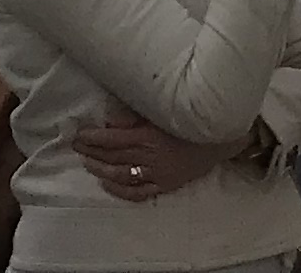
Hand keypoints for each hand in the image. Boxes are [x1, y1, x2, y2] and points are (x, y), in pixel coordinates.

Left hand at [73, 114, 221, 203]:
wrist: (223, 135)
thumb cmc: (194, 115)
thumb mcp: (165, 107)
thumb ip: (137, 112)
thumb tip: (111, 117)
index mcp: (149, 135)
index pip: (112, 139)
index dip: (93, 138)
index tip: (79, 135)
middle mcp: (150, 157)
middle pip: (113, 157)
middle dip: (92, 151)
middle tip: (77, 146)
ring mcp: (157, 174)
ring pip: (121, 175)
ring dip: (101, 169)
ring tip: (87, 163)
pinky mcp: (166, 185)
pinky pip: (138, 192)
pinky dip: (120, 190)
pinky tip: (108, 184)